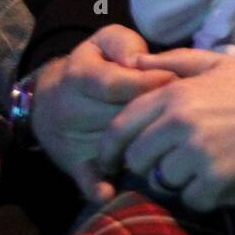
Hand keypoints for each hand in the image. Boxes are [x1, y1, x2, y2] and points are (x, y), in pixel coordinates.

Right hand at [31, 25, 175, 203]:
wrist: (51, 101)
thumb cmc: (94, 66)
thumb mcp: (103, 43)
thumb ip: (122, 43)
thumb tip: (136, 61)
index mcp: (79, 76)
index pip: (114, 84)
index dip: (146, 83)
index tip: (174, 80)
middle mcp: (71, 109)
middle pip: (117, 116)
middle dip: (150, 113)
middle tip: (182, 110)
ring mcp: (72, 139)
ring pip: (112, 144)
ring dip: (142, 144)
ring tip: (172, 138)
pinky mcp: (75, 164)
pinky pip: (85, 177)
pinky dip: (96, 186)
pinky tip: (109, 192)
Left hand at [98, 48, 234, 211]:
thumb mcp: (218, 64)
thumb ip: (173, 61)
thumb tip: (133, 64)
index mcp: (174, 95)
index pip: (121, 126)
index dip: (110, 147)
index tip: (109, 160)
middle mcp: (180, 124)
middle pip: (138, 159)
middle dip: (151, 164)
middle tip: (176, 160)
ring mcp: (197, 154)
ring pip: (163, 182)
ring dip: (179, 181)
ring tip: (207, 166)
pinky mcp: (216, 181)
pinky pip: (191, 200)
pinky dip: (204, 196)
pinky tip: (224, 179)